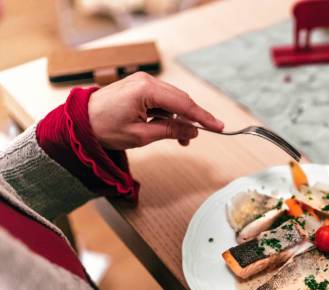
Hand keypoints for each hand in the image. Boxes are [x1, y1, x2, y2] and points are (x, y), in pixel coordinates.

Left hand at [88, 72, 223, 149]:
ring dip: (180, 118)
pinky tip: (171, 128)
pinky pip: (162, 99)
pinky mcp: (139, 87)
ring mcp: (143, 82)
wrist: (80, 121)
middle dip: (192, 119)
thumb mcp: (141, 135)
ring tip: (182, 139)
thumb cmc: (104, 128)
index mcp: (146, 90)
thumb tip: (192, 131)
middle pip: (181, 100)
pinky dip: (169, 114)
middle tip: (200, 137)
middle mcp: (147, 81)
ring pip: (173, 100)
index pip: (183, 104)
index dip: (203, 117)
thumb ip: (170, 131)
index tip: (219, 127)